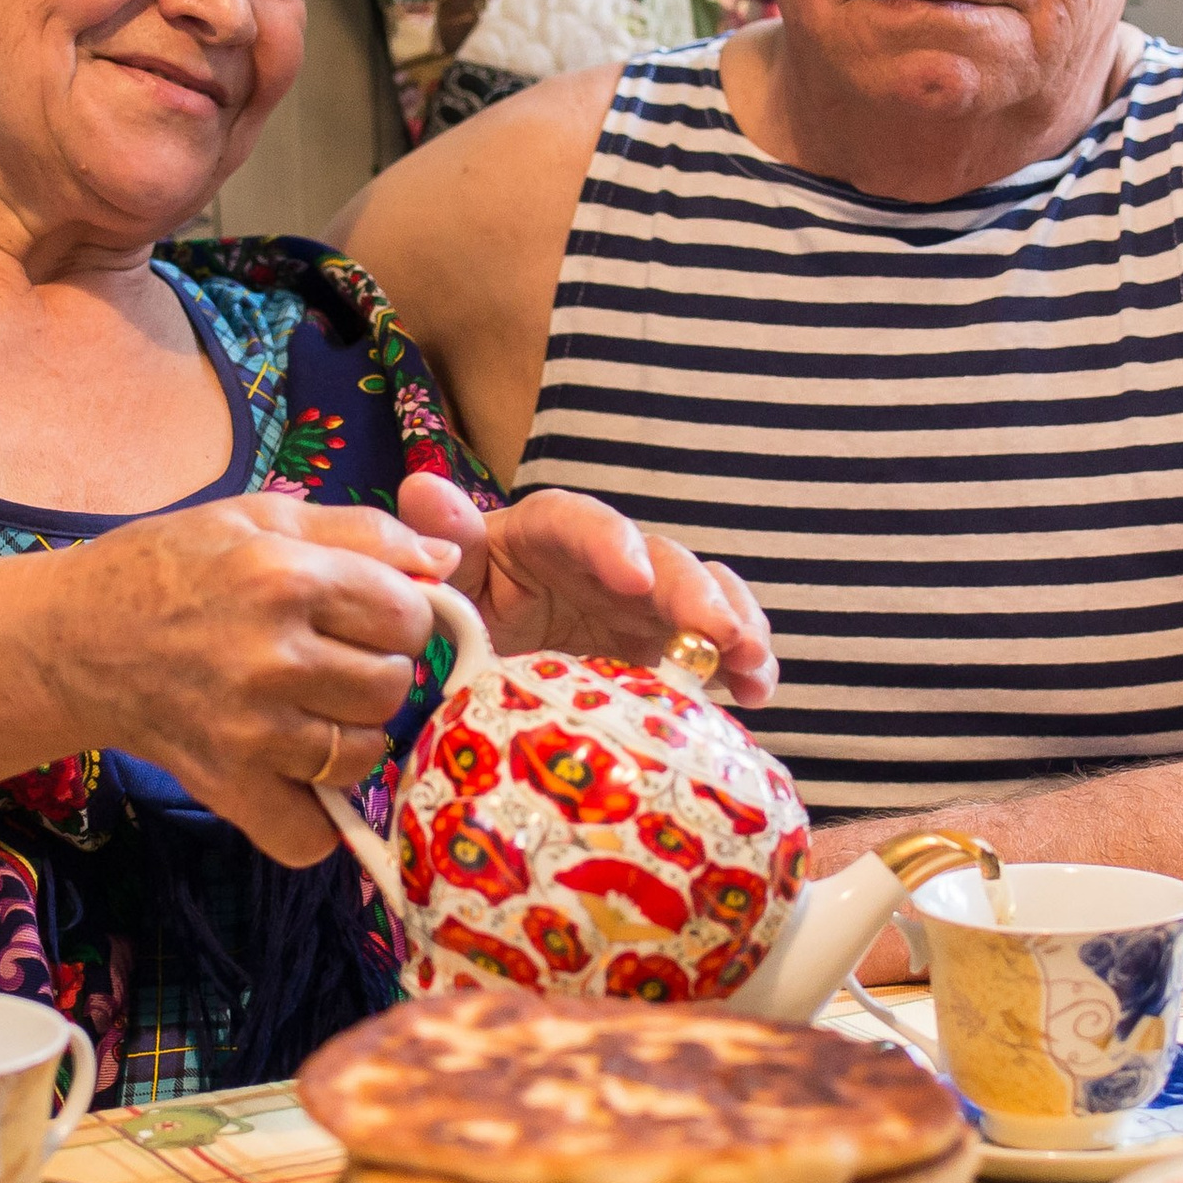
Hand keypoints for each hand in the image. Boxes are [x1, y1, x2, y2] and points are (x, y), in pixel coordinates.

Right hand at [53, 495, 456, 864]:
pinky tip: (296, 776)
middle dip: (377, 673)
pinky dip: (314, 818)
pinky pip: (310, 833)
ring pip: (364, 754)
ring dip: (351, 736)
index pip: (408, 616)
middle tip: (335, 662)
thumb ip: (363, 532)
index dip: (398, 616)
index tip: (366, 616)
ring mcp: (249, 730)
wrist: (70, 638)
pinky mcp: (225, 787)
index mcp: (286, 577)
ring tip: (312, 710)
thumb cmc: (170, 566)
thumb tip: (447, 562)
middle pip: (392, 686)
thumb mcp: (260, 519)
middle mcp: (272, 656)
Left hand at [395, 471, 777, 706]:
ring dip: (735, 624)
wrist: (484, 663)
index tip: (633, 578)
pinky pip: (716, 646)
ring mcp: (648, 604)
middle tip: (720, 632)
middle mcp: (611, 560)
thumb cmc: (469, 608)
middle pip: (662, 561)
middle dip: (695, 594)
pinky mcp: (670, 645)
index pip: (581, 522)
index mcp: (551, 534)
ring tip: (754, 662)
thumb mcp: (454, 577)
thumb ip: (445, 539)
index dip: (612, 544)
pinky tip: (759, 691)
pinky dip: (744, 663)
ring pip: (703, 598)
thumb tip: (423, 491)